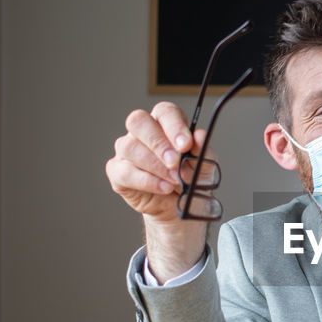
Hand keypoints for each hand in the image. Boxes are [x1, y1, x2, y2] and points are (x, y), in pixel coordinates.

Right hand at [105, 102, 211, 279]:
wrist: (180, 209)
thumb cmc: (190, 181)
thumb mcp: (204, 168)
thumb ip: (203, 152)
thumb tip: (200, 136)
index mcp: (165, 123)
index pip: (165, 113)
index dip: (174, 126)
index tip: (186, 144)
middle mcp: (142, 133)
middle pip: (138, 122)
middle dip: (158, 142)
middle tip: (175, 162)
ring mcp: (126, 151)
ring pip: (130, 147)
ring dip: (155, 166)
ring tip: (175, 180)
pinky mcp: (117, 172)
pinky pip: (124, 172)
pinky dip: (146, 181)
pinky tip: (163, 188)